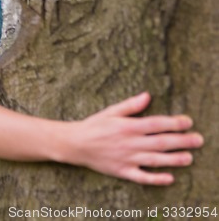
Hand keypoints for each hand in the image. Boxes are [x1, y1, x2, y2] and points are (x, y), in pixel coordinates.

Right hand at [67, 92, 203, 184]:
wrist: (76, 143)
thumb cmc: (94, 125)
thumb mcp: (110, 111)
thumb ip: (130, 105)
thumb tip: (147, 96)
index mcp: (127, 126)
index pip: (156, 124)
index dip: (174, 123)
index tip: (188, 121)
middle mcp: (130, 143)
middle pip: (160, 142)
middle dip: (181, 141)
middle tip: (198, 139)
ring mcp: (127, 158)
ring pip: (155, 160)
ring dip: (174, 159)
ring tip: (189, 157)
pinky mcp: (123, 171)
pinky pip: (142, 177)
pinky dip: (156, 178)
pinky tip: (169, 178)